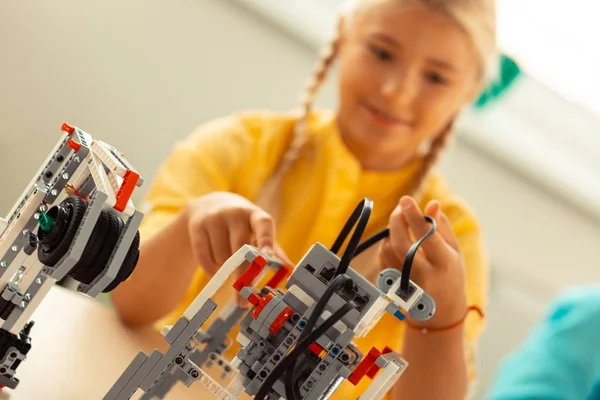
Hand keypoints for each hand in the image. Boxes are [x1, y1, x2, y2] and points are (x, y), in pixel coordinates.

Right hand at [185, 192, 290, 275]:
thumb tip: (291, 270)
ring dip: (225, 268)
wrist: (209, 206)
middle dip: (242, 275)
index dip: (266, 240)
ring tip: (227, 262)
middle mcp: (235, 213)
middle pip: (240, 248)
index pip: (263, 225)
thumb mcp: (257, 231)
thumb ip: (273, 249)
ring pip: (221, 256)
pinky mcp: (197, 226)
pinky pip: (204, 256)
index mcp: (255, 215)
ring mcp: (215, 218)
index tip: (267, 256)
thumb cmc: (241, 225)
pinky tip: (214, 271)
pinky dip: (210, 269)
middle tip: (243, 297)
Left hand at [379, 195, 465, 328]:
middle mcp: (424, 275)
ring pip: (389, 248)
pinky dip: (388, 244)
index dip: (414, 216)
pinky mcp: (392, 285)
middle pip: (401, 243)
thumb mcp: (453, 251)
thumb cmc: (449, 274)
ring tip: (405, 228)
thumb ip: (442, 226)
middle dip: (397, 220)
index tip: (406, 199)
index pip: (427, 236)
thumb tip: (432, 203)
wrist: (440, 312)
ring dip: (393, 231)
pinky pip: (383, 257)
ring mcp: (405, 282)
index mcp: (444, 264)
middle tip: (401, 207)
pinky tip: (399, 245)